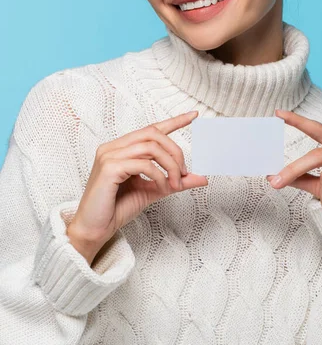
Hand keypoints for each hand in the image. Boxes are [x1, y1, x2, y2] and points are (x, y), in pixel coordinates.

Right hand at [67, 110, 207, 264]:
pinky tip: (162, 188)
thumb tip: (201, 177)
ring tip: (175, 184)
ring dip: (170, 165)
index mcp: (122, 148)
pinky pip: (143, 164)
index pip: (151, 129)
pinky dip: (159, 176)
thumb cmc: (118, 208)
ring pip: (150, 147)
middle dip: (175, 151)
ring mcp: (109, 155)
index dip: (174, 121)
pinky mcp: (109, 168)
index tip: (193, 115)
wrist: (95, 228)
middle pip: (154, 134)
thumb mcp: (154, 190)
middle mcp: (114, 147)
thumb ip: (175, 181)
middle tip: (183, 173)